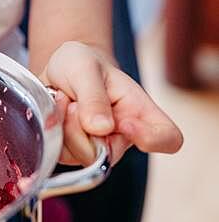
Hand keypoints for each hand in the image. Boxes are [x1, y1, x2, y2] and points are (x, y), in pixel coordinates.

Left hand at [40, 41, 183, 165]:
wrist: (58, 70)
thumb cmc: (82, 64)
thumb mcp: (85, 67)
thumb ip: (93, 96)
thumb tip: (100, 129)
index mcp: (140, 111)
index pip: (168, 138)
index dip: (152, 139)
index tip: (125, 123)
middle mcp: (123, 135)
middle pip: (108, 154)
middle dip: (82, 128)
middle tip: (73, 100)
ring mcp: (99, 147)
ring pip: (81, 156)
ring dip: (64, 125)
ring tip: (64, 99)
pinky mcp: (75, 153)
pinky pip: (61, 153)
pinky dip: (52, 129)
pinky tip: (56, 110)